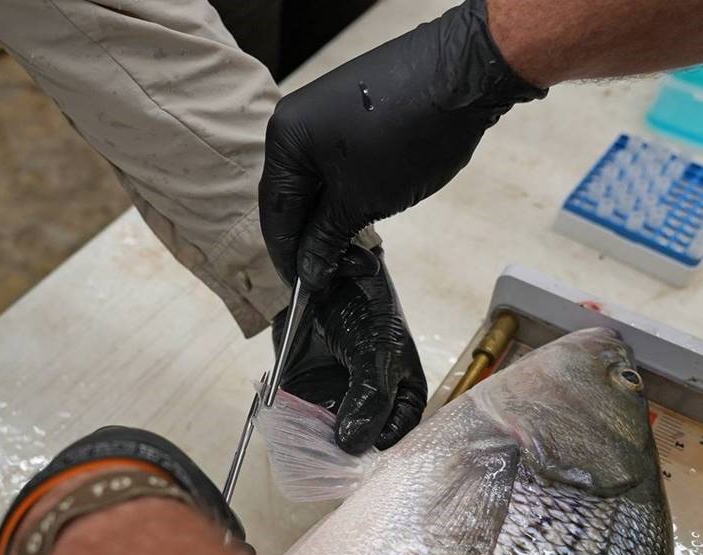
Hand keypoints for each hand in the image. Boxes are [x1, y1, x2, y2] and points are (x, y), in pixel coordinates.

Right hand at [259, 0, 545, 290]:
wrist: (463, 78)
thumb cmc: (403, 141)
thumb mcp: (360, 202)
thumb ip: (326, 239)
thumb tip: (308, 271)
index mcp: (285, 140)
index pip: (276, 213)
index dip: (289, 257)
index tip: (305, 290)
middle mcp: (297, 123)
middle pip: (295, 199)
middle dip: (315, 243)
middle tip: (338, 275)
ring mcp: (327, 117)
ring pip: (319, 187)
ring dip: (335, 225)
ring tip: (361, 255)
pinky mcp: (355, 117)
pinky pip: (338, 170)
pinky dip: (347, 201)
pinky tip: (365, 223)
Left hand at [275, 248, 426, 453]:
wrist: (325, 277)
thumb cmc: (366, 310)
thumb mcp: (378, 352)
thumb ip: (370, 398)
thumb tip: (352, 445)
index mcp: (401, 402)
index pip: (393, 442)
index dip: (375, 455)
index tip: (355, 465)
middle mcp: (369, 411)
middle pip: (356, 448)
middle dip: (339, 456)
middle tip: (324, 462)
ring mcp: (335, 407)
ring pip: (324, 442)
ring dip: (311, 447)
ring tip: (303, 447)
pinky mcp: (302, 399)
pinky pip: (295, 425)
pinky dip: (288, 431)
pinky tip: (285, 432)